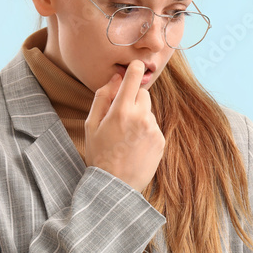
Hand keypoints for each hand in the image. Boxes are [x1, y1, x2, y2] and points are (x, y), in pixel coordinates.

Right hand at [84, 60, 164, 192]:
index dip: (134, 69)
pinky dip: (145, 131)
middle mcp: (141, 117)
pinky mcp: (161, 141)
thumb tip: (115, 77)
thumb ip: (102, 97)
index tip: (134, 66)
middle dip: (133, 98)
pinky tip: (134, 146)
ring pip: (148, 111)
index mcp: (121, 111)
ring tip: (125, 137)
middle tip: (120, 114)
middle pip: (143, 93)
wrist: (115, 186)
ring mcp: (153, 130)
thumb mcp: (92, 125)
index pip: (134, 77)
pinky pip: (153, 126)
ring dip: (139, 116)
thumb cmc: (99, 154)